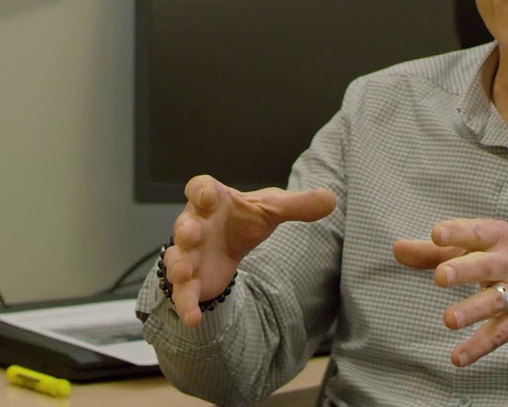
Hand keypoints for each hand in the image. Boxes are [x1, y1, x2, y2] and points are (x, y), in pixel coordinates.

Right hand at [163, 174, 335, 326]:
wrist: (229, 243)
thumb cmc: (243, 219)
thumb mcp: (271, 210)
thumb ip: (297, 206)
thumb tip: (331, 199)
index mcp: (212, 201)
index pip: (200, 187)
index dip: (200, 190)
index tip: (205, 195)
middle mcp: (195, 224)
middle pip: (184, 224)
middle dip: (185, 231)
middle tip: (189, 236)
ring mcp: (190, 253)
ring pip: (176, 258)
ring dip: (178, 266)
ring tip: (185, 274)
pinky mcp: (192, 280)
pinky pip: (182, 292)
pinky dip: (186, 305)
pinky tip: (193, 319)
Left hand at [393, 218, 507, 366]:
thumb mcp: (484, 245)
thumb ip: (437, 250)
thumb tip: (397, 249)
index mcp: (499, 238)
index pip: (477, 232)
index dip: (457, 232)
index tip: (437, 234)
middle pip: (485, 266)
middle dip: (464, 270)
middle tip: (441, 276)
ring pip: (493, 301)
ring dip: (472, 311)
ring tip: (449, 319)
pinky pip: (498, 335)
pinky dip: (478, 347)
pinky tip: (457, 357)